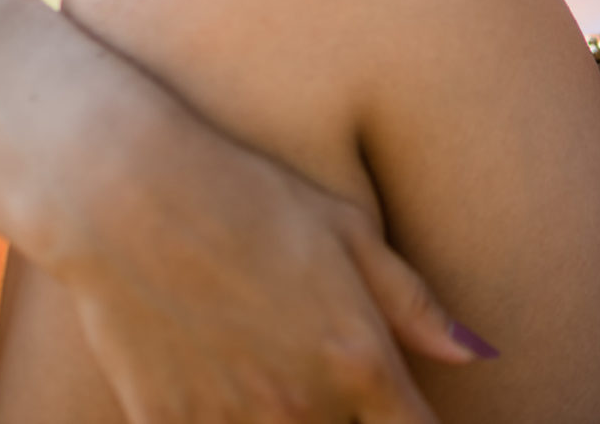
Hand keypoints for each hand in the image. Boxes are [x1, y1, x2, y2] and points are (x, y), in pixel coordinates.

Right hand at [39, 87, 487, 420]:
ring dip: (294, 421)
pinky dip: (230, 422)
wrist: (124, 198)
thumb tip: (476, 353)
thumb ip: (413, 305)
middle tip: (327, 372)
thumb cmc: (247, 198)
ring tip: (270, 370)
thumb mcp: (346, 231)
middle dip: (350, 419)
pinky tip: (226, 385)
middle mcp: (301, 407)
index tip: (403, 413)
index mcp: (357, 359)